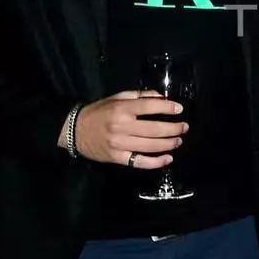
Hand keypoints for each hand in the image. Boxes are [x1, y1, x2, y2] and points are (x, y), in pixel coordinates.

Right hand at [70, 91, 185, 168]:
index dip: (167, 107)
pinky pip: (141, 162)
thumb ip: (139, 96)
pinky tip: (168, 159)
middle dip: (174, 128)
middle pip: (154, 129)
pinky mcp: (118, 158)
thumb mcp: (117, 98)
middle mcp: (122, 127)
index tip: (179, 109)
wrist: (74, 131)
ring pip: (151, 146)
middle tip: (184, 127)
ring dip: (169, 144)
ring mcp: (120, 144)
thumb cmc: (98, 112)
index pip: (149, 107)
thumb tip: (161, 97)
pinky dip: (156, 162)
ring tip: (178, 140)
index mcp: (121, 109)